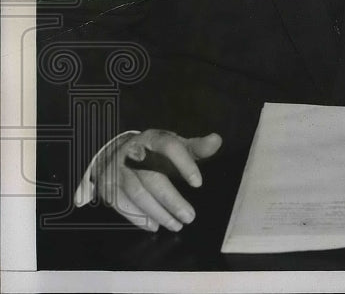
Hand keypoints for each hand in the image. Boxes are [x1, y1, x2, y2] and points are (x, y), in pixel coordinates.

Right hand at [92, 129, 222, 231]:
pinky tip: (154, 226)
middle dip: (171, 200)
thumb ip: (196, 146)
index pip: (169, 147)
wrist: (116, 152)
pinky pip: (122, 204)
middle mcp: (133, 152)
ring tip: (176, 225)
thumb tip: (216, 140)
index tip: (198, 183)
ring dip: (157, 212)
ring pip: (137, 193)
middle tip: (190, 217)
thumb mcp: (176, 144)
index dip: (183, 164)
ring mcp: (117, 170)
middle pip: (152, 177)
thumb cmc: (155, 151)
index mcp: (153, 138)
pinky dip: (138, 217)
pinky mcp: (108, 186)